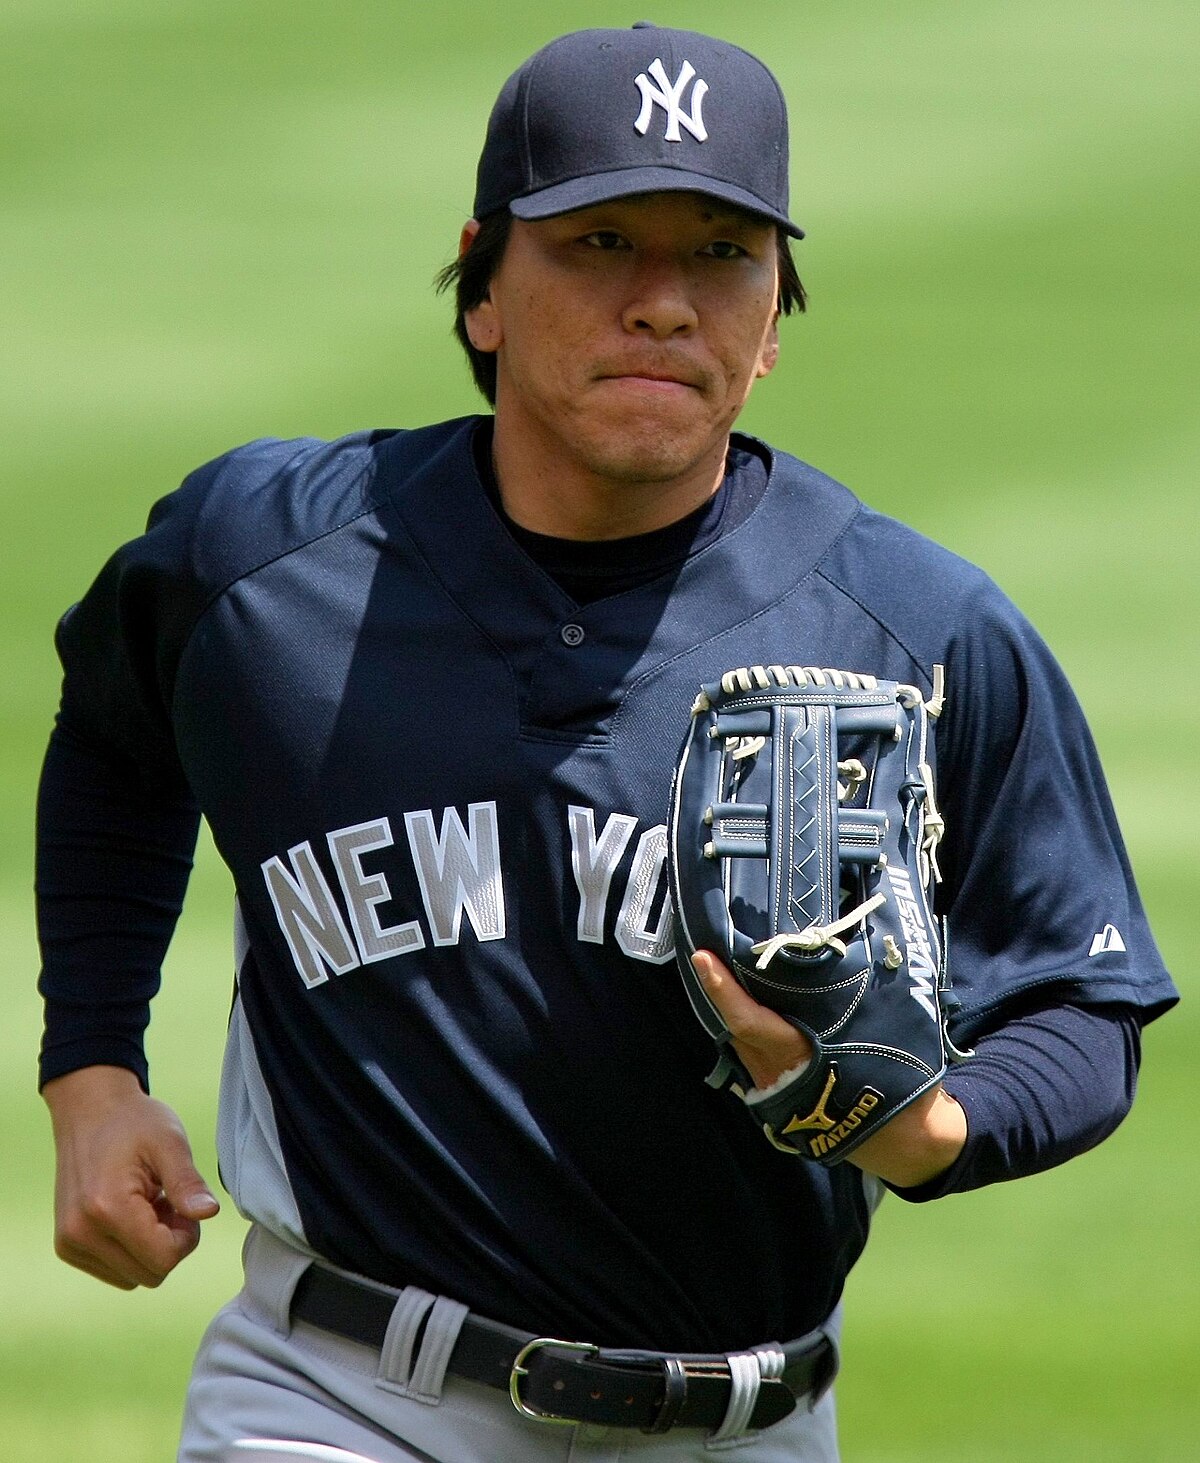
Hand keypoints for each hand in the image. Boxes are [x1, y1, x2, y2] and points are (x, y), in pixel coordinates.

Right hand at [43, 1065, 219, 1288]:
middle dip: (169, 1243)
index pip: (164, 1259)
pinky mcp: (67, 1247)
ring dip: (150, 1249)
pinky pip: (114, 1271)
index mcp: (108, 1208)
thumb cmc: (133, 1122)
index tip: (182, 1203)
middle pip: (150, 1274)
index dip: (186, 1236)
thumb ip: (188, 1182)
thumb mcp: (170, 1142)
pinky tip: (131, 1213)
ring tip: (148, 1205)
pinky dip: (130, 1250)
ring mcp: (69, 1243)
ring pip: (133, 1278)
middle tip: (168, 1201)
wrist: (89, 1111)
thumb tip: (208, 1213)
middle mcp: (81, 1234)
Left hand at [692, 950, 966, 1186]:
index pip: (747, 1020)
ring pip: (741, 1043)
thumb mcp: (884, 1037)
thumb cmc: (894, 1083)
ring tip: (729, 972)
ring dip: (735, 1012)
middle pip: (735, 1027)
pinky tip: (757, 1011)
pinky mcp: (772, 1101)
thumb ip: (855, 1006)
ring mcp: (771, 1089)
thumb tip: (851, 959)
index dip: (722, 990)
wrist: (902, 1141)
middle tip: (713, 950)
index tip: (702, 958)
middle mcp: (775, 1073)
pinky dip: (749, 1033)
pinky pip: (750, 1057)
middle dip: (721, 991)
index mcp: (800, 1055)